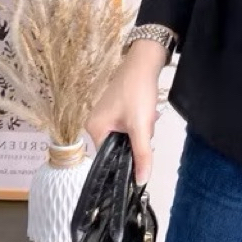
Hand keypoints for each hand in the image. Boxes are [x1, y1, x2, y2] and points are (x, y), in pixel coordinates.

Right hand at [86, 40, 164, 184]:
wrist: (145, 61)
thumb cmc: (138, 91)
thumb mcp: (141, 126)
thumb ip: (141, 155)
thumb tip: (140, 181)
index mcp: (94, 129)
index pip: (108, 158)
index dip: (126, 160)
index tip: (142, 158)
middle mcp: (95, 123)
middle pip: (118, 146)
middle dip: (136, 141)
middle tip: (147, 128)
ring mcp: (105, 114)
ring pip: (127, 135)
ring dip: (141, 130)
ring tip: (148, 117)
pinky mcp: (117, 107)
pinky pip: (129, 124)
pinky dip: (141, 122)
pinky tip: (148, 112)